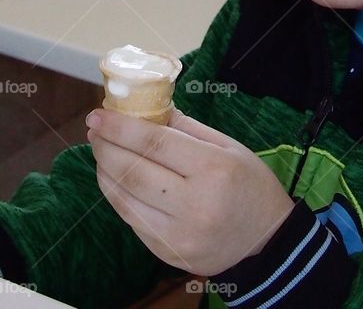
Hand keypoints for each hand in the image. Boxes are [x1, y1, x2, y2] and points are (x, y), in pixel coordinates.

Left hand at [86, 108, 295, 275]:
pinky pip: (133, 220)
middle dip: (105, 147)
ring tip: (100, 152)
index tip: (98, 115)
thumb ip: (186, 127)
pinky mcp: (169, 253)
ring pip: (125, 199)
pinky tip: (114, 179)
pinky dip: (117, 196)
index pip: (154, 143)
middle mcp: (195, 204)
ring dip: (105, 172)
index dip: (120, 127)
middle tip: (94, 130)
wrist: (267, 240)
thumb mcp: (229, 146)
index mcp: (213, 169)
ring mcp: (179, 234)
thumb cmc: (250, 184)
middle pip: (133, 171)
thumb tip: (147, 109)